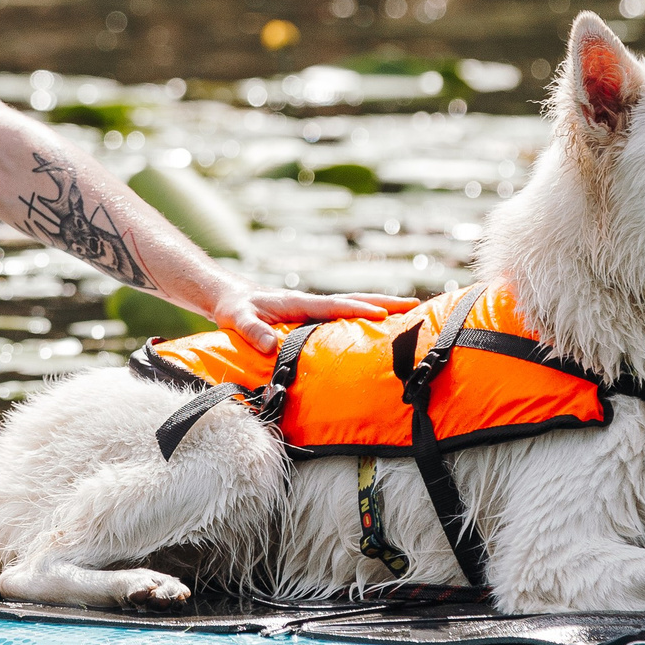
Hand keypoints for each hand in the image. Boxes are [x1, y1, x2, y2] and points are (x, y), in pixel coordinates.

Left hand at [207, 286, 417, 354]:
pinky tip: (381, 325)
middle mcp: (312, 302)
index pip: (335, 305)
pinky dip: (365, 315)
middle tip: (415, 305)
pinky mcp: (314, 315)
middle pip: (354, 299)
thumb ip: (252, 330)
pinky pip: (345, 314)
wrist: (230, 298)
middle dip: (384, 302)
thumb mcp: (238, 319)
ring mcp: (315, 308)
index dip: (359, 310)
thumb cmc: (235, 308)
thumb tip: (270, 346)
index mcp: (299, 302)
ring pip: (353, 304)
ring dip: (380, 306)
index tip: (384, 315)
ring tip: (410, 311)